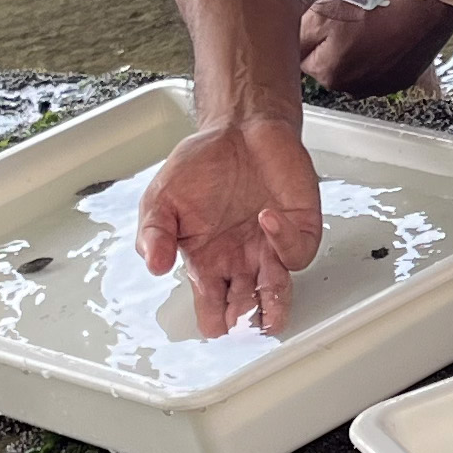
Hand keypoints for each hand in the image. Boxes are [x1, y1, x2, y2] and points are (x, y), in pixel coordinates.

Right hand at [137, 116, 326, 338]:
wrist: (238, 128)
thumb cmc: (201, 166)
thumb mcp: (161, 198)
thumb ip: (153, 232)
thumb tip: (154, 266)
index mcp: (207, 263)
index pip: (212, 309)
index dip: (216, 322)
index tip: (215, 325)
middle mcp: (241, 262)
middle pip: (247, 308)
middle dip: (246, 321)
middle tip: (241, 322)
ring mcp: (270, 248)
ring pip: (278, 291)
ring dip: (273, 304)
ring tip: (266, 313)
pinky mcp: (299, 228)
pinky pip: (297, 252)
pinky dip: (283, 240)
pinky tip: (264, 219)